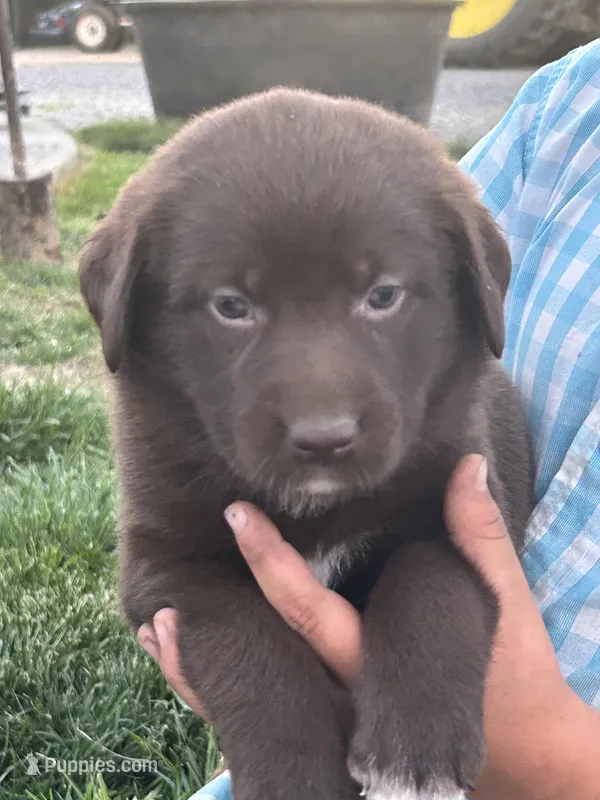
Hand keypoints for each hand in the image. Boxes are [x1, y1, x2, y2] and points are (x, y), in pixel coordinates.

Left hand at [138, 455, 599, 797]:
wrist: (521, 759)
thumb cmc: (512, 676)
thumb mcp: (501, 602)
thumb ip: (477, 533)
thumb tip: (466, 466)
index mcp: (377, 659)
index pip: (310, 610)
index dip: (270, 560)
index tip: (237, 513)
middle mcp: (346, 697)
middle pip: (268, 659)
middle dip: (216, 628)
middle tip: (167, 594)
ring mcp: (335, 723)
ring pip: (256, 703)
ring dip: (200, 672)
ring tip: (157, 631)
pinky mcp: (332, 736)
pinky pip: (266, 723)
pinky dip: (221, 697)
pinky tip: (192, 668)